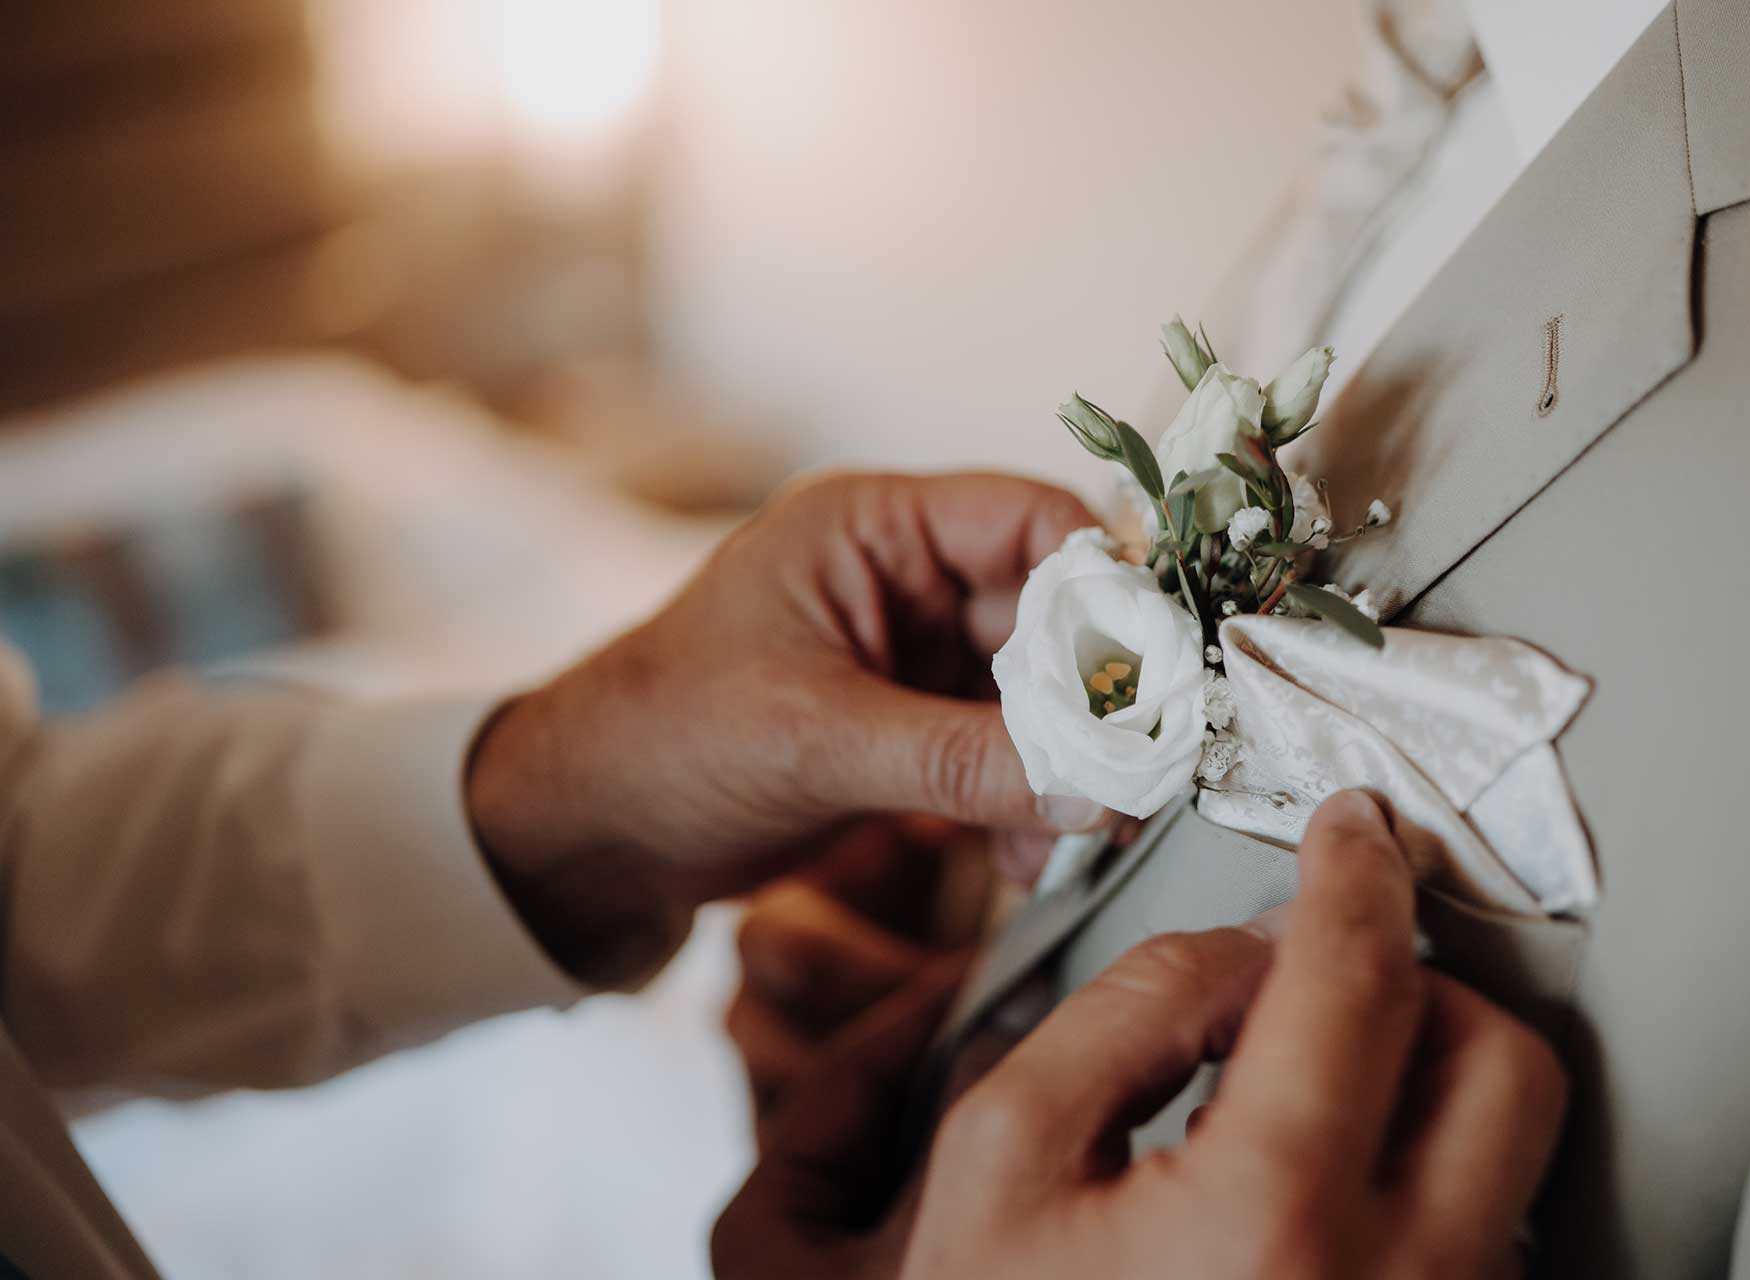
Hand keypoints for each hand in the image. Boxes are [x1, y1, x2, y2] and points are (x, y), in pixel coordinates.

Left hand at [464, 472, 1102, 978]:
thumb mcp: (819, 740)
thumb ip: (964, 759)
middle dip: (1094, 697)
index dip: (1109, 586)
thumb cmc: (663, 741)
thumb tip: (1101, 786)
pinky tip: (1025, 859)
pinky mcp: (908, 728)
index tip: (1163, 672)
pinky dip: (1024, 800)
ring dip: (1063, 762)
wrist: (584, 833)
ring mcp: (909, 656)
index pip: (1031, 520)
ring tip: (1079, 832)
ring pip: (1037, 692)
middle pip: (1051, 612)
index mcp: (873, 528)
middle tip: (1134, 774)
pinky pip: (1002, 751)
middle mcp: (902, 577)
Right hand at [714, 791, 1567, 1278]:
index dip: (1357, 869)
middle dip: (1423, 981)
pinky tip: (1329, 1176)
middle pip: (1500, 1061)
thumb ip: (1126, 1014)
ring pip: (1516, 1153)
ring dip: (1431, 1075)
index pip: (1359, 977)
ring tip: (1316, 1078)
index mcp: (1272, 1214)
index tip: (1352, 823)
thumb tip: (1246, 949)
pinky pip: (1487, 1235)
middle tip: (1332, 969)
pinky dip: (1429, 1169)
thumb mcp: (1002, 1158)